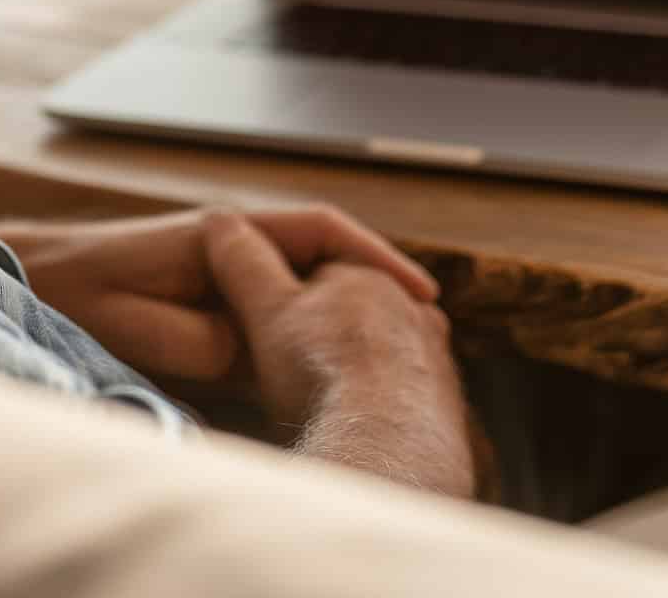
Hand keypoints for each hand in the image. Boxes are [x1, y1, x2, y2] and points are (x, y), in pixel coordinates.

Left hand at [0, 204, 438, 384]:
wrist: (18, 278)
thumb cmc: (64, 294)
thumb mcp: (134, 324)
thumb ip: (203, 339)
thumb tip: (265, 350)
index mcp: (216, 234)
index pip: (317, 229)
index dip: (374, 258)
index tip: (420, 298)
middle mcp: (224, 244)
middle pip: (321, 258)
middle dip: (373, 291)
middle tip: (427, 342)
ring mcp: (216, 269)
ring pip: (298, 289)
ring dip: (340, 316)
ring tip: (394, 358)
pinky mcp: (202, 298)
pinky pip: (269, 313)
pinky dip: (301, 335)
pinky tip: (320, 373)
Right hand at [201, 210, 478, 499]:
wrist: (386, 449)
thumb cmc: (322, 372)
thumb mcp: (267, 310)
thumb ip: (244, 262)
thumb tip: (219, 219)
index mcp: (366, 274)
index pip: (324, 265)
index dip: (287, 288)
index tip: (265, 314)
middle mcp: (412, 305)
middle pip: (357, 306)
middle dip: (328, 325)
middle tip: (293, 359)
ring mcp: (436, 355)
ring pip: (385, 348)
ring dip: (358, 363)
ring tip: (325, 396)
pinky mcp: (448, 402)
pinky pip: (407, 390)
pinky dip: (383, 399)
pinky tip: (359, 423)